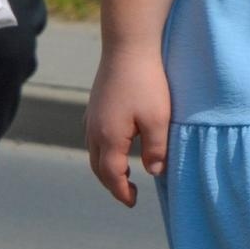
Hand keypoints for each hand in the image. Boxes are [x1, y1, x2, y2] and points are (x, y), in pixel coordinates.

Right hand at [85, 48, 170, 206]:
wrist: (128, 46)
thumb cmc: (146, 82)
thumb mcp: (158, 119)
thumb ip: (156, 149)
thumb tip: (153, 172)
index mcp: (109, 138)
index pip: (112, 175)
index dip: (122, 192)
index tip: (133, 202)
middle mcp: (94, 131)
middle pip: (98, 168)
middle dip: (111, 184)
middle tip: (128, 194)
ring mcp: (91, 117)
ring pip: (93, 152)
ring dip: (106, 168)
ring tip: (122, 174)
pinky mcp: (95, 105)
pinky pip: (94, 138)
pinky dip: (103, 151)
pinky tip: (116, 146)